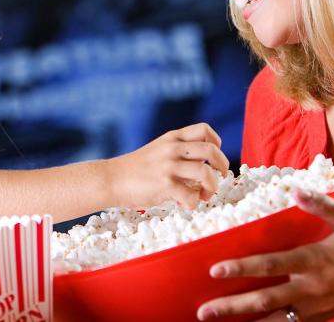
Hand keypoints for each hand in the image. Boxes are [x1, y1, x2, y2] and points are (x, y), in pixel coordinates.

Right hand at [106, 123, 228, 209]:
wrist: (111, 179)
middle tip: (220, 177)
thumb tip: (202, 165)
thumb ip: (177, 151)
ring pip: (206, 174)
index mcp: (172, 138)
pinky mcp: (164, 185)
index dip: (217, 143)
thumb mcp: (157, 149)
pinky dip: (194, 203)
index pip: (205, 130)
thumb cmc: (134, 169)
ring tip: (203, 194)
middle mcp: (172, 149)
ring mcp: (168, 167)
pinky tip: (185, 204)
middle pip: (212, 151)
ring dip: (211, 187)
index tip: (213, 158)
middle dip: (222, 166)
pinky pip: (192, 196)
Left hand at [197, 189, 333, 320]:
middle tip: (203, 310)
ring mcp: (320, 306)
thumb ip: (319, 205)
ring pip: (276, 319)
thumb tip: (292, 189)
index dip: (241, 268)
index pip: (271, 266)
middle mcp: (314, 288)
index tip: (214, 270)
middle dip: (232, 307)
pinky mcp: (326, 316)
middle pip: (265, 301)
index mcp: (316, 261)